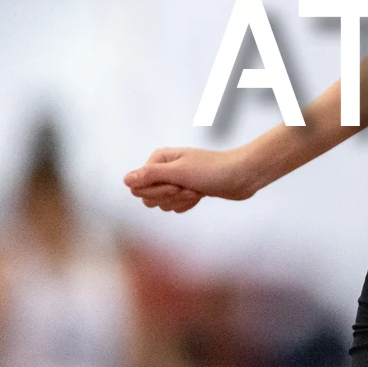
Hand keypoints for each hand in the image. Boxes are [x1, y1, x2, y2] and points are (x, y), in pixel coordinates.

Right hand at [123, 147, 259, 212]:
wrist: (242, 175)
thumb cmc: (213, 170)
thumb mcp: (179, 172)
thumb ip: (151, 176)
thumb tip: (125, 180)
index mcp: (158, 159)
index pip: (138, 185)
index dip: (157, 190)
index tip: (177, 185)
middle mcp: (163, 168)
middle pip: (147, 197)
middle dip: (169, 197)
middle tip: (189, 189)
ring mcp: (174, 180)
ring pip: (161, 204)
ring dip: (180, 202)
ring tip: (197, 191)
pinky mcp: (185, 191)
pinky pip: (174, 207)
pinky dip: (187, 204)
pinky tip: (200, 196)